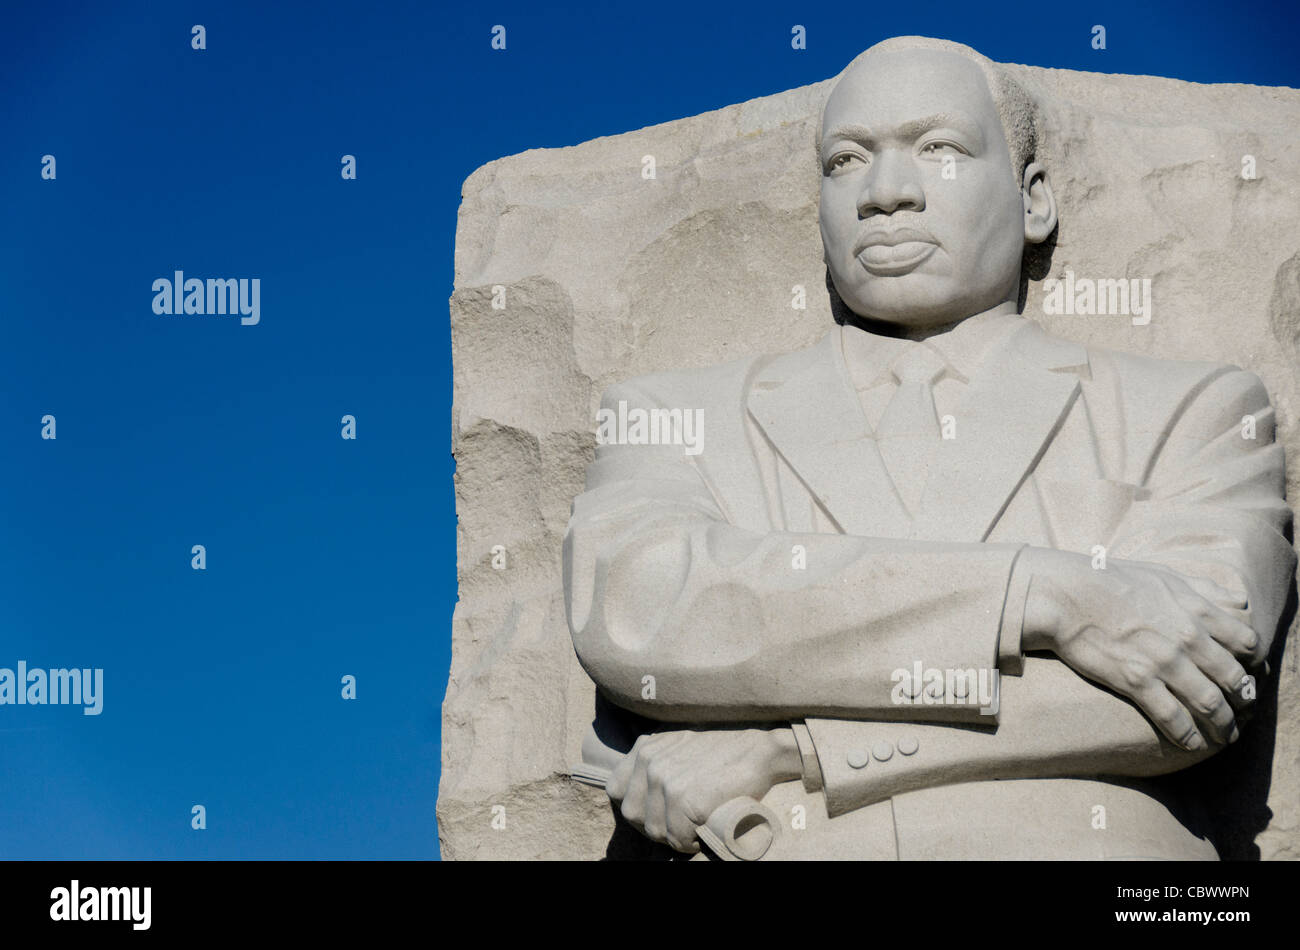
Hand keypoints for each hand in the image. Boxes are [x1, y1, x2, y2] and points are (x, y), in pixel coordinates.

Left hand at [606, 727, 801, 852]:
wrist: (760, 750)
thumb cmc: (723, 751)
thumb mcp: (678, 745)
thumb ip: (654, 761)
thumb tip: (637, 793)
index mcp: (645, 748)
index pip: (616, 790)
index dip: (637, 807)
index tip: (659, 812)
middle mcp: (650, 761)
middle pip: (633, 815)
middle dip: (656, 825)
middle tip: (683, 823)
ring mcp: (666, 780)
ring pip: (655, 831)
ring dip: (676, 835)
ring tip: (697, 824)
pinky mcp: (685, 799)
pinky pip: (678, 838)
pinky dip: (692, 841)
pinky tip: (706, 828)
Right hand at [1019, 548, 1256, 750]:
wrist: (1065, 595)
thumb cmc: (1110, 580)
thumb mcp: (1163, 575)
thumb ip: (1203, 589)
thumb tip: (1237, 603)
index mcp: (1195, 610)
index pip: (1246, 643)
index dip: (1253, 663)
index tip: (1249, 674)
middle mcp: (1187, 638)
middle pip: (1233, 678)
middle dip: (1244, 700)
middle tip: (1243, 712)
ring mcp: (1163, 661)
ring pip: (1210, 703)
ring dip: (1223, 725)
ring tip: (1226, 736)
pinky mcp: (1136, 681)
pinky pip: (1172, 717)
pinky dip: (1187, 735)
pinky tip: (1192, 744)